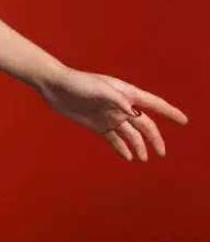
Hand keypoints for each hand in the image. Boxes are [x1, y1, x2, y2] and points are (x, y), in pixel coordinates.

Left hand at [35, 65, 188, 160]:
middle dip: (154, 138)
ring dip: (138, 146)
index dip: (169, 112)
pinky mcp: (98, 124)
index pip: (153, 103)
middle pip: (144, 124)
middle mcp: (121, 106)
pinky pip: (114, 139)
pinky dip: (122, 148)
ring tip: (143, 158)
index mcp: (125, 93)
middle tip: (160, 153)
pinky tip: (128, 157)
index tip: (184, 121)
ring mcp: (110, 116)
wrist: (56, 87)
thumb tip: (133, 111)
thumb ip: (117, 99)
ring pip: (130, 134)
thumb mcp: (98, 88)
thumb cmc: (78, 83)